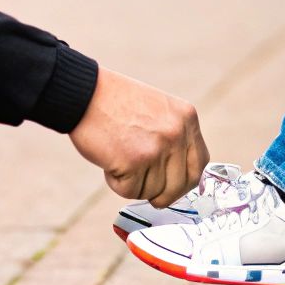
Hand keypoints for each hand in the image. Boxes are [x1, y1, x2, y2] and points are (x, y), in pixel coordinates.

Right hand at [69, 67, 207, 207]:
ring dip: (134, 183)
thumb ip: (174, 137)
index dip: (184, 182)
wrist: (84, 92)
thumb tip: (178, 176)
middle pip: (180, 185)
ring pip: (153, 191)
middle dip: (161, 193)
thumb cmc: (115, 101)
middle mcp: (177, 133)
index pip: (199, 164)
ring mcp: (157, 149)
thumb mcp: (159, 109)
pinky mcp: (134, 163)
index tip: (171, 187)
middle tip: (141, 182)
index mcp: (187, 118)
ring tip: (119, 156)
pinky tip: (109, 160)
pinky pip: (130, 191)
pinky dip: (116, 182)